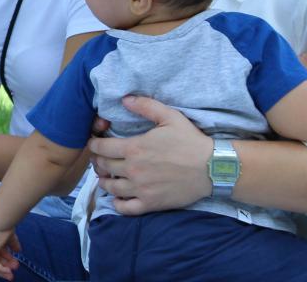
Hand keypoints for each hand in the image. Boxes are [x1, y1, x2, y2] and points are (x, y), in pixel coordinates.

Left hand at [0, 221, 20, 280]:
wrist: (0, 219)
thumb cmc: (5, 225)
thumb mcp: (10, 237)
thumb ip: (13, 244)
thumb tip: (19, 251)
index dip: (6, 260)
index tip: (15, 264)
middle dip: (5, 266)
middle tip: (14, 270)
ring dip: (3, 269)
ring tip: (12, 273)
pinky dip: (0, 269)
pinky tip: (8, 271)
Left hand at [87, 95, 211, 214]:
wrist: (212, 167)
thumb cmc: (191, 140)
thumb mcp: (169, 116)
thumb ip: (145, 106)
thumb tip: (124, 99)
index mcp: (134, 148)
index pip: (101, 147)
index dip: (94, 144)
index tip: (95, 143)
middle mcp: (133, 169)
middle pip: (104, 166)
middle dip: (98, 161)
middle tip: (100, 158)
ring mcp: (141, 189)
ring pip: (110, 187)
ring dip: (104, 181)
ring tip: (106, 176)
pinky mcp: (151, 203)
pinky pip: (125, 208)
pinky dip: (117, 204)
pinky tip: (118, 198)